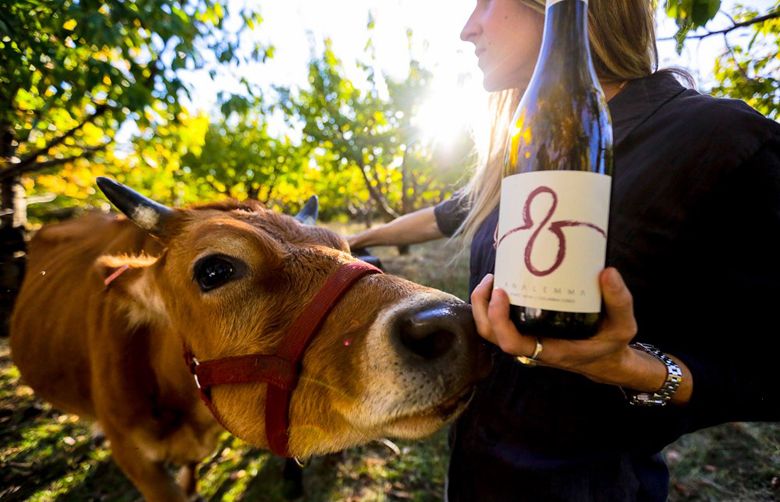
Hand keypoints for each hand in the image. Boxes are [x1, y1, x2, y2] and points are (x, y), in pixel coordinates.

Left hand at [471, 268, 638, 385]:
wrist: (605, 359)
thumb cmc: (611, 343)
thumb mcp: (623, 325)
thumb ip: (619, 301)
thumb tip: (608, 272)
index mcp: (550, 349)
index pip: (512, 344)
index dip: (499, 320)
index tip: (501, 293)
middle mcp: (531, 347)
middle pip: (491, 335)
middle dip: (483, 308)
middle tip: (492, 279)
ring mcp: (526, 340)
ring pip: (490, 330)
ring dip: (483, 305)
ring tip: (492, 278)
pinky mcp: (525, 332)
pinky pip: (499, 322)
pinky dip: (492, 305)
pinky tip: (503, 283)